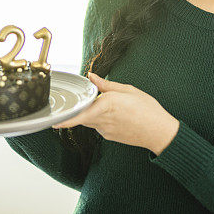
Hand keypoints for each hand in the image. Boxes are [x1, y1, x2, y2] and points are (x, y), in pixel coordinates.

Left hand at [51, 72, 179, 155]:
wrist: (159, 132)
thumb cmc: (148, 109)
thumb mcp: (129, 90)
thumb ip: (107, 84)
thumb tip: (91, 76)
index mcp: (108, 104)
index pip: (81, 113)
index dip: (66, 118)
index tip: (54, 120)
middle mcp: (103, 119)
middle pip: (82, 115)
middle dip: (77, 110)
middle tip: (75, 105)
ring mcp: (106, 130)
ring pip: (88, 120)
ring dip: (90, 113)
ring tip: (110, 107)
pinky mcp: (109, 136)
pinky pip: (97, 126)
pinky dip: (100, 119)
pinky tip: (115, 116)